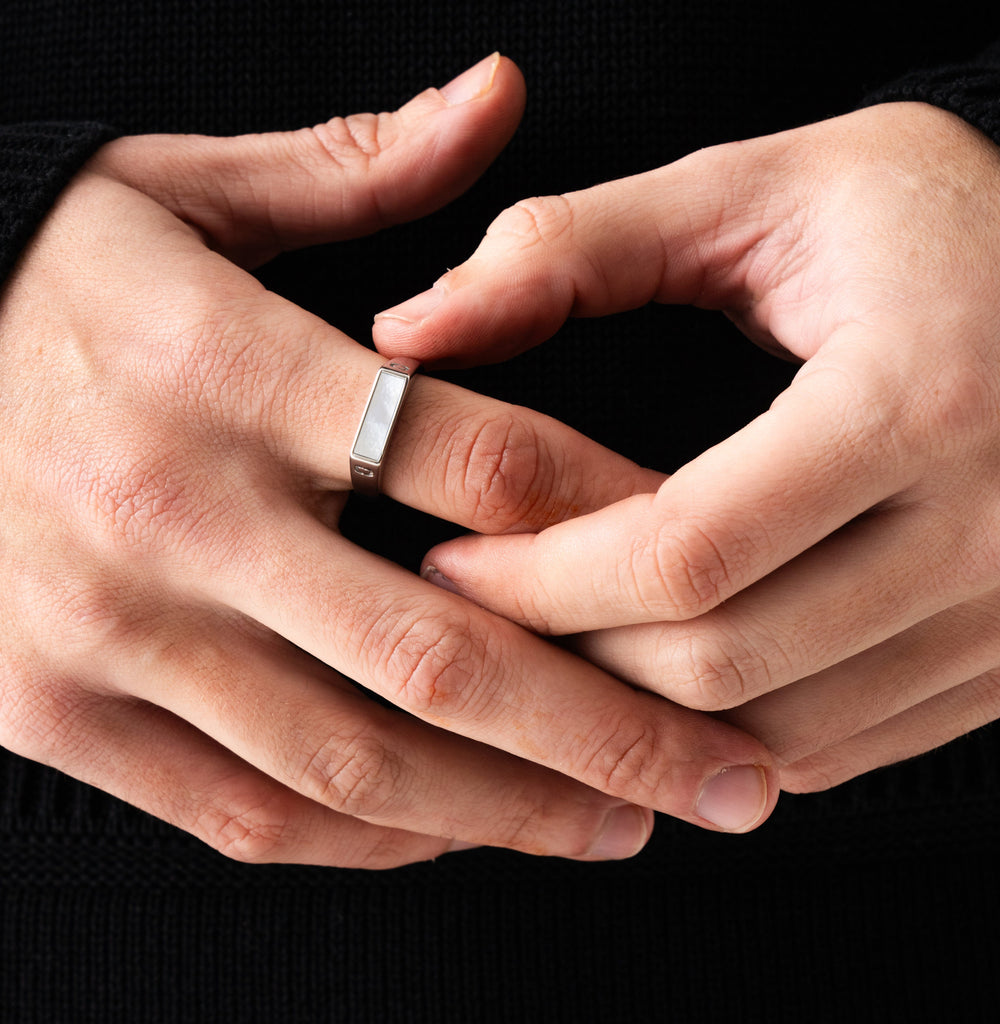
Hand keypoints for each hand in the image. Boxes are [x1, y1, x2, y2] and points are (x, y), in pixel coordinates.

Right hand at [0, 56, 777, 869]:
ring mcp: (108, 636)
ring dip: (516, 809)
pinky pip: (253, 811)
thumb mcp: (182, 192)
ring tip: (629, 822)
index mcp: (222, 367)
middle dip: (607, 728)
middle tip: (726, 773)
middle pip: (441, 649)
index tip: (709, 560)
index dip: (615, 517)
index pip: (474, 456)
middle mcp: (170, 515)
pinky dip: (381, 836)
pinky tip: (470, 828)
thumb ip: (358, 167)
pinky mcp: (58, 715)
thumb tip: (499, 96)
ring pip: (359, 759)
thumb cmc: (48, 287)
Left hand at [377, 102, 999, 790]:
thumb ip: (577, 246)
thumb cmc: (937, 228)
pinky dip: (731, 732)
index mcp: (918, 399)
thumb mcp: (764, 193)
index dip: (539, 577)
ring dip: (641, 711)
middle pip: (720, 665)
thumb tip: (414, 327)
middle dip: (569, 656)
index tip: (453, 560)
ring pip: (775, 736)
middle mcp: (992, 531)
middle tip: (486, 611)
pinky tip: (669, 674)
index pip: (683, 552)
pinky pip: (841, 751)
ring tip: (560, 646)